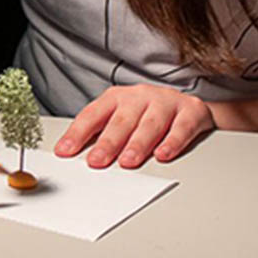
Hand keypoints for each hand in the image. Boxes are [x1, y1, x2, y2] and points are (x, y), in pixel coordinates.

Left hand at [54, 84, 213, 168]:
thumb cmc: (149, 116)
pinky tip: (163, 154)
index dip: (78, 133)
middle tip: (97, 161)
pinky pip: (181, 127)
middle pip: (122, 120)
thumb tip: (73, 157)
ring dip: (138, 144)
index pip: (94, 114)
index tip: (65, 152)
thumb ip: (101, 136)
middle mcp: (141, 96)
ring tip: (127, 161)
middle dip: (108, 142)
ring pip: (150, 124)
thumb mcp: (122, 120)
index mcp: (118, 97)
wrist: (193, 107)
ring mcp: (166, 102)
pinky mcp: (191, 111)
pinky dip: (172, 142)